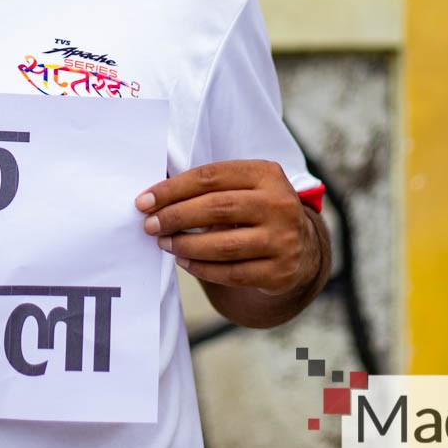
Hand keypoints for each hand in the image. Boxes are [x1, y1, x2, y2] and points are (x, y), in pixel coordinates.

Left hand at [135, 159, 321, 295]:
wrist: (303, 247)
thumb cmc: (256, 211)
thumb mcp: (244, 187)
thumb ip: (209, 187)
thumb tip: (154, 195)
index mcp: (266, 174)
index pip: (210, 177)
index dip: (172, 189)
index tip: (144, 201)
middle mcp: (280, 204)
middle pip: (216, 208)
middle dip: (175, 217)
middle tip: (149, 225)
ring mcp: (283, 239)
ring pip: (223, 244)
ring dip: (185, 244)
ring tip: (163, 243)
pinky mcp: (280, 271)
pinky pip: (232, 273)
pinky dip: (202, 268)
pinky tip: (184, 261)